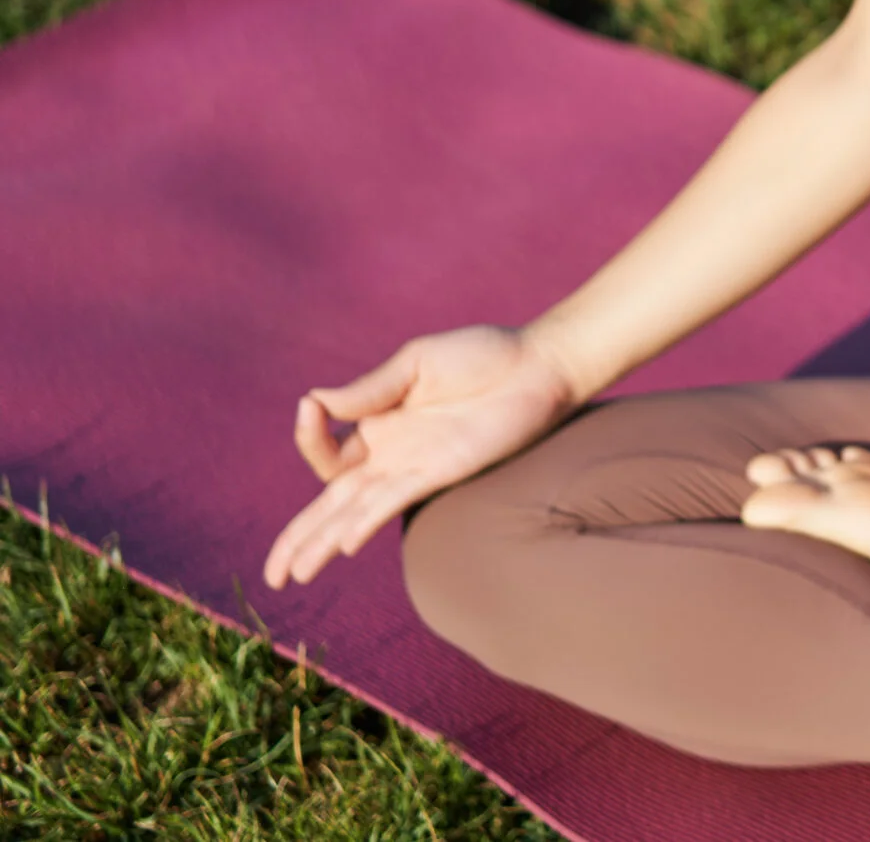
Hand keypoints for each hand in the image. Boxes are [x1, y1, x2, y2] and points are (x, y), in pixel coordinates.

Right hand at [261, 324, 584, 588]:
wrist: (538, 366)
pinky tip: (344, 543)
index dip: (309, 437)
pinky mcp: (440, 472)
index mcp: (377, 423)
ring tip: (290, 575)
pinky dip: (366, 520)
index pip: (325, 450)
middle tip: (271, 575)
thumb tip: (315, 400)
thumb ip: (370, 388)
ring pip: (355, 512)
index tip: (310, 409)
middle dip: (298, 537)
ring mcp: (413, 466)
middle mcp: (389, 453)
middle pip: (331, 502)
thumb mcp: (416, 362)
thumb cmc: (482, 355)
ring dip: (321, 542)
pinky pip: (394, 502)